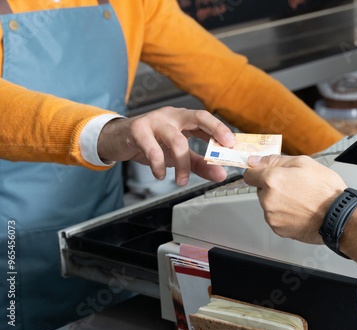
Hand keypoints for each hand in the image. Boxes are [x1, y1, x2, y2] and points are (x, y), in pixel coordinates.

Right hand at [97, 107, 235, 184]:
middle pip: (198, 117)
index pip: (206, 120)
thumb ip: (199, 164)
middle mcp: (171, 115)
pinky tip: (160, 174)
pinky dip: (159, 165)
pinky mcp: (138, 129)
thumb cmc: (148, 143)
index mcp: (183, 119)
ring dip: (183, 164)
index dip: (222, 130)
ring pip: (177, 139)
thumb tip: (221, 174)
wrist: (115, 140)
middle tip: (224, 148)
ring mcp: (154, 120)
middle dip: (215, 130)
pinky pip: (153, 149)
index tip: (233, 145)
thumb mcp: (177, 155)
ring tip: (181, 180)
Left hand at [243, 155, 346, 243]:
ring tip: (300, 199)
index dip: (257, 171)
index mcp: (272, 180)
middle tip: (293, 186)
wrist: (340, 217)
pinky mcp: (278, 229)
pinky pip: (275, 217)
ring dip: (278, 201)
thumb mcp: (304, 163)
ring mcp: (272, 216)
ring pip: (268, 204)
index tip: (262, 172)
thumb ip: (275, 160)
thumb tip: (257, 160)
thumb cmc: (326, 191)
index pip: (248, 174)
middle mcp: (268, 200)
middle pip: (260, 189)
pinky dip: (284, 214)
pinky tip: (299, 210)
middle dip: (272, 186)